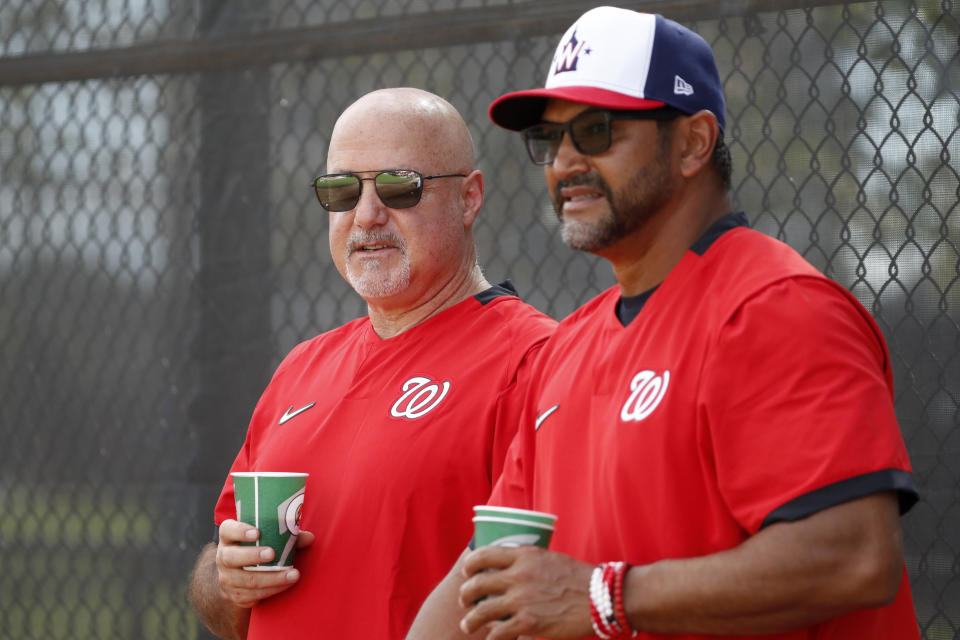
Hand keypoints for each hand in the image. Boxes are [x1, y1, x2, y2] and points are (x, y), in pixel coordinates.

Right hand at [215, 519, 314, 607]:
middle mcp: (223, 556)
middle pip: (232, 557)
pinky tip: (285, 585)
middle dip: (252, 556)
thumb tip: (309, 537)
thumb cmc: (258, 548)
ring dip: (271, 578)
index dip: (239, 530)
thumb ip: (287, 535)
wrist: (240, 575)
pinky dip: (271, 590)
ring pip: (246, 580)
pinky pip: (252, 595)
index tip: (256, 532)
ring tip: (292, 574)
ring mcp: (226, 578)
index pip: (227, 529)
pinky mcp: (233, 595)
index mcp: (229, 537)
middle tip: (272, 553)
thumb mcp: (268, 538)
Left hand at [458, 545, 593, 639]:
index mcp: (524, 556)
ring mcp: (521, 600)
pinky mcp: (528, 623)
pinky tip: (493, 639)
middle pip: (477, 584)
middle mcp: (518, 576)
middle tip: (465, 601)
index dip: (470, 565)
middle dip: (465, 595)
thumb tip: (512, 569)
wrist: (600, 598)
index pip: (484, 555)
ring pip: (481, 611)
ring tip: (468, 625)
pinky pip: (498, 632)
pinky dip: (493, 637)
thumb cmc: (579, 578)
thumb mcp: (549, 558)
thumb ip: (528, 562)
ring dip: (471, 620)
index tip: (467, 573)